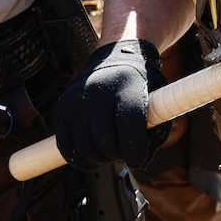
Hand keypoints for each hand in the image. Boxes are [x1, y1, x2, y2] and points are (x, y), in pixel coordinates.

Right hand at [51, 39, 168, 169]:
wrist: (116, 57)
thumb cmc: (140, 86)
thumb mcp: (157, 102)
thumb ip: (154, 134)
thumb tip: (140, 163)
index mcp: (128, 86)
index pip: (129, 126)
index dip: (135, 151)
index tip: (138, 160)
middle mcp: (100, 89)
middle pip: (104, 140)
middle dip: (117, 155)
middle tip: (123, 154)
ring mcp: (78, 97)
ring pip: (84, 146)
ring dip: (99, 159)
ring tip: (109, 154)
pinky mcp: (63, 106)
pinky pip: (65, 144)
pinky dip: (78, 159)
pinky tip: (91, 160)